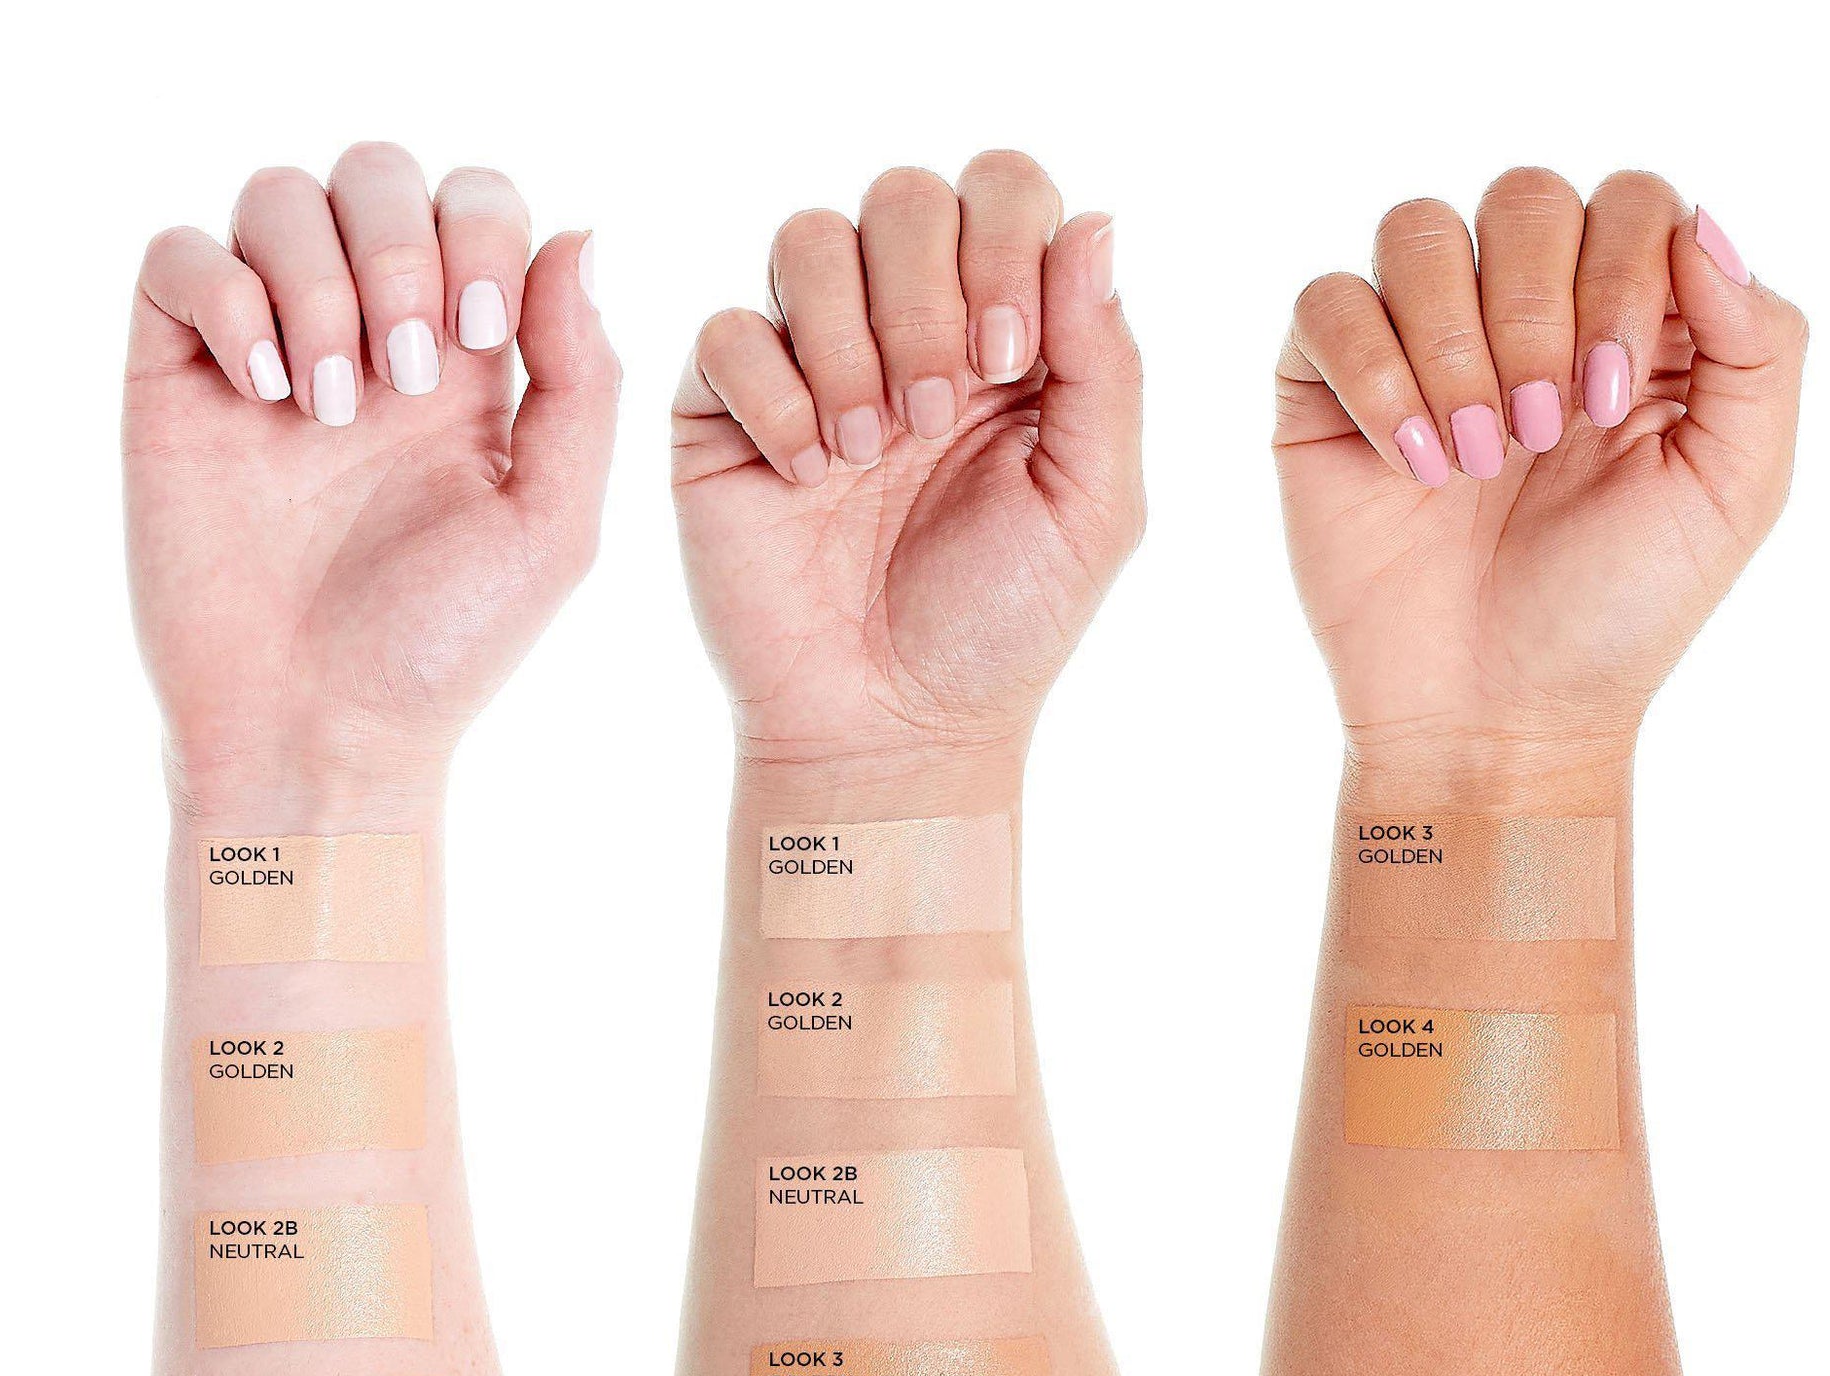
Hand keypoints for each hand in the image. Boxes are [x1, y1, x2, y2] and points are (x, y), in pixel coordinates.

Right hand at [124, 143, 619, 809]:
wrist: (321, 730)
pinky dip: (228, 298)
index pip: (478, 208)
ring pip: (280, 196)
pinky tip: (265, 395)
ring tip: (331, 410)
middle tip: (408, 373)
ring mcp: (272, 353)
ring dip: (316, 282)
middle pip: (379, 177)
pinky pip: (182, 256)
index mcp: (468, 367)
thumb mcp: (554, 526)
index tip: (484, 332)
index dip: (484, 228)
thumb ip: (582, 383)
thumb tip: (580, 236)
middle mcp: (370, 341)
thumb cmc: (443, 648)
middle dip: (402, 248)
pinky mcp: (180, 378)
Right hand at [672, 151, 1140, 772]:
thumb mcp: (1092, 504)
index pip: (1002, 193)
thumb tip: (1091, 220)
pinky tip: (805, 477)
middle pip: (903, 197)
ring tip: (872, 452)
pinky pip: (728, 330)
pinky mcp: (726, 414)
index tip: (1011, 358)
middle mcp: (906, 331)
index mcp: (1004, 336)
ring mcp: (812, 366)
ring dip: (851, 341)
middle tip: (937, 415)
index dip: (1005, 240)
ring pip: (809, 239)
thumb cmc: (999, 629)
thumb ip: (1104, 364)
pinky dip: (774, 394)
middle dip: (926, 295)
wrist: (888, 727)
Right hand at [1274, 169, 1805, 764]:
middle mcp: (1515, 321)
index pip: (1628, 202)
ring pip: (1416, 231)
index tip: (1612, 409)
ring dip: (1452, 342)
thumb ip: (1761, 342)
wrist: (1492, 719)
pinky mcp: (1324, 399)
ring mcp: (1415, 355)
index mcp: (1623, 323)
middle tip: (1540, 435)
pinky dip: (1371, 374)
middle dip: (1535, 311)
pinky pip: (1325, 307)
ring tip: (1473, 459)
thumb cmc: (1614, 616)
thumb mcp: (1736, 484)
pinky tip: (1407, 466)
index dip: (1622, 278)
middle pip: (1522, 195)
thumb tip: (1699, 223)